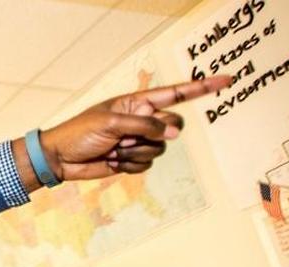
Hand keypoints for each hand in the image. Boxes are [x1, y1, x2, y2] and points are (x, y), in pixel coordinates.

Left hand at [35, 75, 230, 181]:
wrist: (61, 158)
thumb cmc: (80, 133)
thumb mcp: (111, 122)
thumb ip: (145, 125)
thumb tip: (173, 132)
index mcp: (137, 102)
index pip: (176, 94)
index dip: (202, 87)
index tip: (227, 80)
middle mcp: (142, 119)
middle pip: (173, 124)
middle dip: (154, 133)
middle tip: (126, 137)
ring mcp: (139, 140)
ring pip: (161, 147)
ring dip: (136, 151)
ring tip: (114, 149)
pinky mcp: (133, 159)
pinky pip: (148, 164)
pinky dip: (131, 165)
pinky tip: (112, 160)